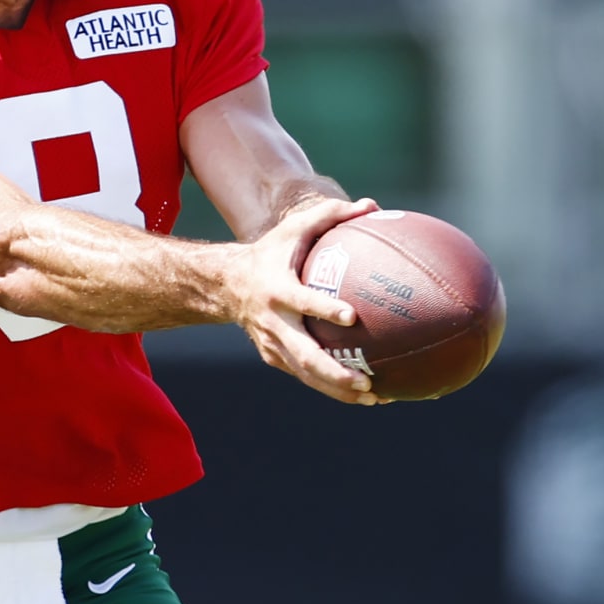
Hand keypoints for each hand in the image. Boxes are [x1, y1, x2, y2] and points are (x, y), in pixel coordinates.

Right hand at [227, 196, 384, 403]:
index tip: (352, 317)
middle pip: (304, 355)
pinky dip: (333, 388)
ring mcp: (272, 344)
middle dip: (335, 372)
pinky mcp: (275, 358)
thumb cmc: (272, 252)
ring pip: (307, 374)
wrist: (227, 285)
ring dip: (339, 389)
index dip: (325, 309)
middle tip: (367, 381)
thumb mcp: (294, 228)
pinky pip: (306, 376)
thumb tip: (372, 206)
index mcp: (278, 289)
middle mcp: (273, 322)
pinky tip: (365, 394)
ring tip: (376, 397)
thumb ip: (331, 214)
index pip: (302, 301)